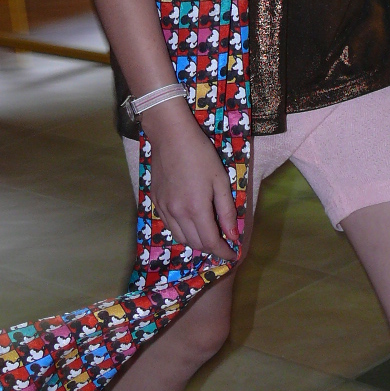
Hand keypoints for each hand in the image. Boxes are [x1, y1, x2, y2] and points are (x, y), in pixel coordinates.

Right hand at [142, 101, 239, 260]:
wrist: (170, 136)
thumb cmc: (200, 154)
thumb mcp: (220, 180)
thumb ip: (226, 211)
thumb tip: (233, 235)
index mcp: (196, 208)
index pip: (211, 242)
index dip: (224, 252)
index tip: (233, 254)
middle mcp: (177, 213)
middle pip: (195, 243)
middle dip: (211, 248)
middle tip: (224, 243)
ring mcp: (164, 208)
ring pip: (180, 238)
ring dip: (196, 242)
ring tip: (208, 236)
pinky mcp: (155, 201)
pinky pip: (170, 226)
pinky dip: (182, 231)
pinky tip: (190, 224)